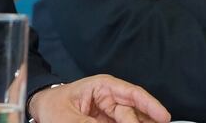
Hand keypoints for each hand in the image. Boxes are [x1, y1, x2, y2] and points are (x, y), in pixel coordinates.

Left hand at [28, 74, 169, 122]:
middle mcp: (110, 98)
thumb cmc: (53, 105)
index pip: (132, 94)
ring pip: (131, 120)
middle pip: (133, 113)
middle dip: (142, 122)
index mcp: (102, 87)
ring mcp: (110, 113)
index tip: (164, 117)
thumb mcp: (67, 117)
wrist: (41, 108)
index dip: (150, 105)